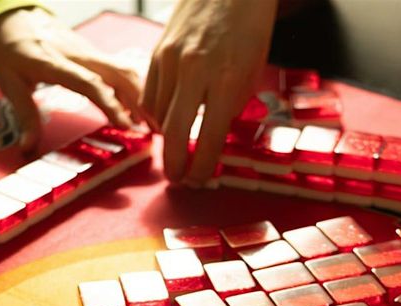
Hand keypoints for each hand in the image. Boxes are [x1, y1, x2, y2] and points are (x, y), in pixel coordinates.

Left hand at [0, 8, 145, 151]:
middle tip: (153, 130)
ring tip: (150, 124)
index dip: (111, 104)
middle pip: (119, 73)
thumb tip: (27, 148)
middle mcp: (79, 55)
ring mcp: (89, 53)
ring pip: (125, 70)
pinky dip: (133, 90)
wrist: (11, 18)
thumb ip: (24, 116)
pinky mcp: (94, 55)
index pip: (90, 83)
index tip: (126, 126)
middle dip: (141, 101)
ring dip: (141, 96)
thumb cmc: (8, 50)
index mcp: (56, 62)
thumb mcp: (9, 84)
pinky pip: (120, 71)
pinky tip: (137, 111)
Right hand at [142, 0, 277, 183]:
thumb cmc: (248, 30)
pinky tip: (166, 120)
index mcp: (224, 80)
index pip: (208, 138)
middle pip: (174, 132)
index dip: (202, 167)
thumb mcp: (251, 73)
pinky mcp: (157, 51)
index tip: (200, 181)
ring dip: (164, 138)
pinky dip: (155, 113)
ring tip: (174, 150)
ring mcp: (170, 60)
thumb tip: (212, 137)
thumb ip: (231, 106)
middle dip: (174, 163)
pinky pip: (149, 93)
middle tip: (178, 179)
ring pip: (157, 114)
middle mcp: (194, 71)